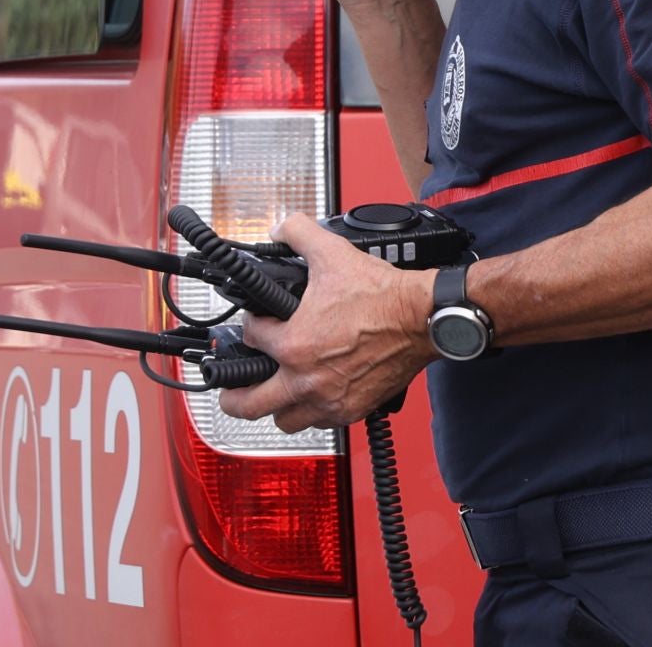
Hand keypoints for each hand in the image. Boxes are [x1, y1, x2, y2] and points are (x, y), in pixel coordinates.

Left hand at [217, 213, 436, 432]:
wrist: (422, 319)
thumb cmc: (383, 296)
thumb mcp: (332, 253)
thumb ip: (299, 233)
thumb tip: (282, 227)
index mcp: (294, 345)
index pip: (251, 338)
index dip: (252, 324)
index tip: (259, 322)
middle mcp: (307, 380)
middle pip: (250, 405)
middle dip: (233, 398)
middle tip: (229, 392)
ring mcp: (330, 400)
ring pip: (286, 421)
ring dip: (275, 408)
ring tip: (272, 396)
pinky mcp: (353, 410)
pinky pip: (320, 424)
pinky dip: (311, 414)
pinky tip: (311, 398)